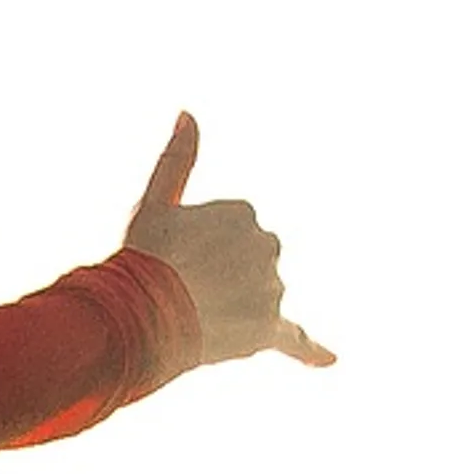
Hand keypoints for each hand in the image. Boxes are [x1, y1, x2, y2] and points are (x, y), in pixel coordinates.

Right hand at [125, 113, 335, 372]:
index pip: (230, 233)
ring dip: (232, 308)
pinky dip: (312, 351)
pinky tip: (332, 361)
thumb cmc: (144, 256)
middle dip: (223, 277)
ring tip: (194, 315)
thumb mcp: (154, 201)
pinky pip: (294, 340)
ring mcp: (270, 289)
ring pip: (257, 300)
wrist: (142, 315)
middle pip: (250, 264)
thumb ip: (178, 158)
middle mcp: (268, 247)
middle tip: (183, 287)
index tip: (175, 257)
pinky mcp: (266, 328)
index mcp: (245, 213)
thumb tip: (189, 112)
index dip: (199, 249)